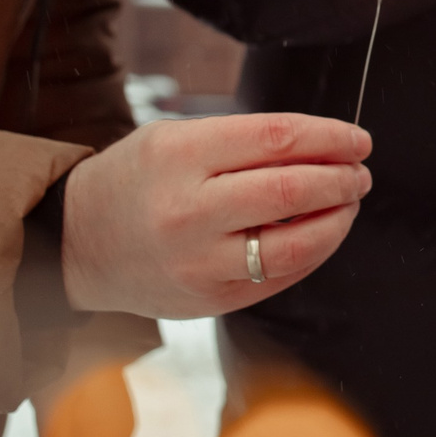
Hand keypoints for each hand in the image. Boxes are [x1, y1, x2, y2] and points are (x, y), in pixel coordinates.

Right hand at [61, 114, 371, 317]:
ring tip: (349, 202)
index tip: (358, 139)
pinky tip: (321, 234)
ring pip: (295, 243)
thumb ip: (244, 140)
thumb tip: (325, 145)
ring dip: (337, 220)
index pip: (278, 139)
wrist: (75, 243)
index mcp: (180, 155)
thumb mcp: (175, 138)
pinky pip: (280, 277)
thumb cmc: (136, 180)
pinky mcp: (209, 300)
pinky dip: (312, 253)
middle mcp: (188, 211)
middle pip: (293, 190)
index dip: (331, 136)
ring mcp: (198, 262)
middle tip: (360, 171)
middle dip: (341, 178)